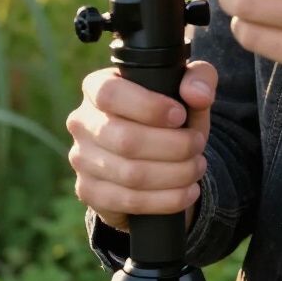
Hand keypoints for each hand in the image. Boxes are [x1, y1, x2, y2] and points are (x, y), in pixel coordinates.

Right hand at [65, 62, 216, 231]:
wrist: (155, 153)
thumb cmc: (171, 110)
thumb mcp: (189, 86)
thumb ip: (199, 79)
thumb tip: (198, 95)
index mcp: (98, 86)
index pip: (110, 93)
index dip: (148, 107)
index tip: (180, 116)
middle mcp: (82, 121)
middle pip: (126, 139)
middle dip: (173, 146)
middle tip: (198, 145)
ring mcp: (81, 159)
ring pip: (130, 174)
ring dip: (175, 174)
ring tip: (197, 167)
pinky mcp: (89, 191)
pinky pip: (128, 201)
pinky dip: (166, 200)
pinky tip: (187, 192)